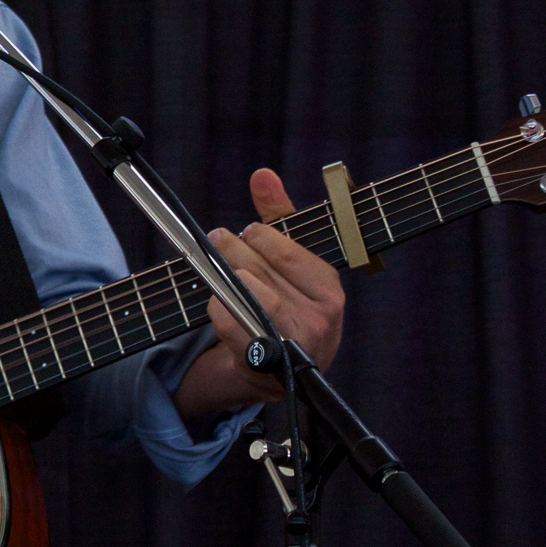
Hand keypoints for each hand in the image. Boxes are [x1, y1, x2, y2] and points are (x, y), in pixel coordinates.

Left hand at [176, 168, 345, 414]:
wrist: (279, 371)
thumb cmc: (287, 303)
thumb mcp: (289, 258)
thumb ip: (278, 216)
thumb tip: (262, 175)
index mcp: (329, 290)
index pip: (283, 251)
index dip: (257, 237)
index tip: (246, 232)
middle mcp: (319, 319)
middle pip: (258, 271)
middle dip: (231, 251)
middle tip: (218, 240)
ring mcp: (293, 343)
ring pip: (245, 296)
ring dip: (224, 280)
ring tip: (217, 271)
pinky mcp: (265, 363)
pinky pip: (229, 322)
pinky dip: (216, 309)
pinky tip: (220, 304)